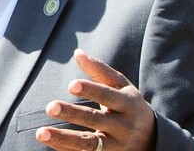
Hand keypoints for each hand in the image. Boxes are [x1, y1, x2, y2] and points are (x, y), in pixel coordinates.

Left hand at [35, 49, 155, 150]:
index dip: (90, 90)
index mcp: (128, 104)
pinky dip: (66, 149)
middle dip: (72, 114)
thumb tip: (77, 52)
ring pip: (89, 144)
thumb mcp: (121, 86)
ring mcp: (117, 146)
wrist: (152, 138)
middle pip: (96, 120)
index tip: (71, 85)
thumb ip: (99, 70)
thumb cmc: (128, 105)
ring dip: (64, 139)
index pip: (108, 96)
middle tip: (50, 107)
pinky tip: (49, 142)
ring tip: (41, 133)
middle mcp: (124, 126)